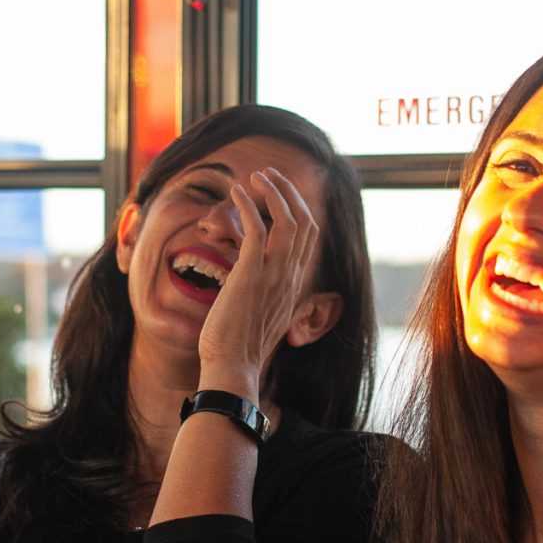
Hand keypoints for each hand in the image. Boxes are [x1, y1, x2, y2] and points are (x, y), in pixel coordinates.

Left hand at [194, 168, 324, 398]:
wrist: (233, 367)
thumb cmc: (240, 346)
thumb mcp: (263, 314)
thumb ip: (265, 291)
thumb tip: (252, 277)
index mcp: (295, 283)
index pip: (309, 235)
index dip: (298, 208)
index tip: (280, 193)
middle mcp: (291, 275)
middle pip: (304, 220)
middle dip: (288, 191)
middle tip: (268, 175)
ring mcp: (274, 273)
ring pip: (286, 218)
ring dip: (272, 191)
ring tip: (255, 176)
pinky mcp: (251, 273)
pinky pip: (257, 227)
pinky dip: (248, 205)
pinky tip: (237, 192)